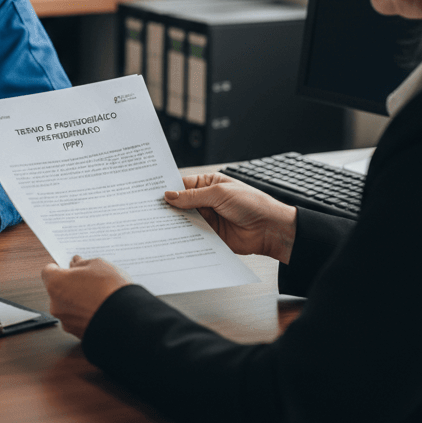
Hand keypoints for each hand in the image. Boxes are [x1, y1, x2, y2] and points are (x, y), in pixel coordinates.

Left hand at [41, 256, 131, 338]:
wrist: (127, 321)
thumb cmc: (110, 290)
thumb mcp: (98, 265)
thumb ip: (82, 263)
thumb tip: (76, 263)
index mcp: (56, 284)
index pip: (48, 271)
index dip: (59, 267)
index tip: (69, 267)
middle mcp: (56, 305)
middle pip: (57, 290)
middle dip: (70, 284)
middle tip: (89, 280)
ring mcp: (66, 322)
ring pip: (68, 306)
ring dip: (78, 300)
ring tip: (98, 295)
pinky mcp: (78, 335)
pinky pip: (78, 320)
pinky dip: (85, 314)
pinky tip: (100, 308)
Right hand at [164, 171, 296, 262]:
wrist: (271, 229)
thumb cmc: (252, 203)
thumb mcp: (220, 194)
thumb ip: (193, 196)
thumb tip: (170, 195)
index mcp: (208, 184)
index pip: (182, 185)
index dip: (167, 189)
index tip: (151, 193)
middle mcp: (206, 201)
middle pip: (181, 204)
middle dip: (168, 207)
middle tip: (150, 210)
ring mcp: (208, 219)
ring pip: (185, 221)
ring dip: (175, 223)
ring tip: (158, 224)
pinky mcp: (210, 236)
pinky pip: (193, 236)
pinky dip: (185, 237)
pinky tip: (174, 237)